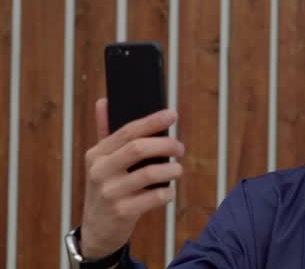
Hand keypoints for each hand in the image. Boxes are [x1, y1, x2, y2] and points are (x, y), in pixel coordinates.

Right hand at [79, 98, 184, 257]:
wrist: (97, 231)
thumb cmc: (106, 188)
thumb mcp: (100, 162)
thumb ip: (105, 132)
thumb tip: (104, 101)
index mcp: (96, 154)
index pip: (127, 131)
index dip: (152, 121)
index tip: (172, 114)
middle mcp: (100, 171)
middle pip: (139, 148)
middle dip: (166, 144)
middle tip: (181, 148)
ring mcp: (111, 193)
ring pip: (151, 173)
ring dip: (172, 169)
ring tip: (177, 169)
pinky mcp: (123, 212)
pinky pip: (155, 197)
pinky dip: (168, 192)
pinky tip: (169, 191)